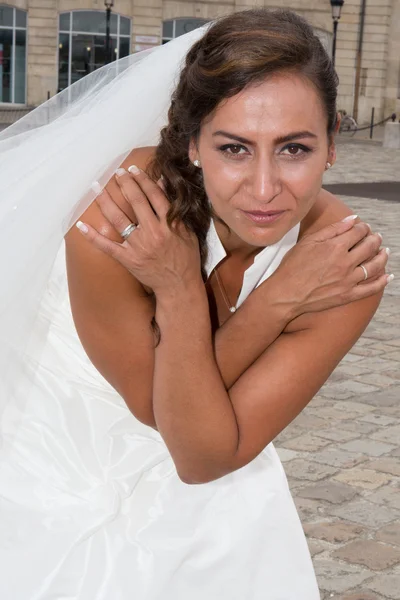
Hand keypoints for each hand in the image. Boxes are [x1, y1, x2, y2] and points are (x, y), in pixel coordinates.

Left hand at [75, 165, 201, 295]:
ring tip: (96, 187)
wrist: (179, 286)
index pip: (154, 195)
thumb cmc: (186, 259)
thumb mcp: (187, 231)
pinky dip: (93, 236)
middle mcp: (153, 232)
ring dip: (105, 201)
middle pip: (136, 201)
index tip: (133, 169)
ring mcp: (139, 246)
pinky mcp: (128, 259)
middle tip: (116, 173)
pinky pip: (107, 246)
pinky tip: (81, 225)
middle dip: (125, 184)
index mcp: (170, 224)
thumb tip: (161, 183)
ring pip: (118, 219)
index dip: (142, 179)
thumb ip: (174, 208)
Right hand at [269, 217, 391, 317]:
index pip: (358, 232)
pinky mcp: (348, 295)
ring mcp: (349, 280)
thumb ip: (332, 229)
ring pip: (375, 265)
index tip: (362, 227)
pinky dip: (382, 281)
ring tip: (385, 252)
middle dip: (375, 239)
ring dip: (383, 256)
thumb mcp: (308, 242)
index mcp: (335, 246)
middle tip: (376, 237)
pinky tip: (388, 276)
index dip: (362, 227)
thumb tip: (352, 219)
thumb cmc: (292, 267)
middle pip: (370, 246)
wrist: (285, 294)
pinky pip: (372, 288)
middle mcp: (345, 262)